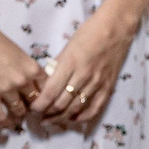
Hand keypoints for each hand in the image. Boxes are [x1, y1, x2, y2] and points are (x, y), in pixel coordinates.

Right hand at [0, 17, 45, 130]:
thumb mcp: (20, 54)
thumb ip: (28, 69)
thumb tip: (31, 83)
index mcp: (33, 69)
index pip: (46, 90)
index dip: (44, 97)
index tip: (41, 100)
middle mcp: (22, 81)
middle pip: (34, 102)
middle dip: (32, 106)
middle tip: (29, 109)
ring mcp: (6, 90)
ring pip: (18, 110)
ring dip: (19, 114)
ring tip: (17, 116)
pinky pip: (0, 115)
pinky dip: (4, 123)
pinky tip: (6, 125)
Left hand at [28, 0, 146, 130]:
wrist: (116, 28)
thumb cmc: (89, 32)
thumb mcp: (67, 46)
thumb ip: (57, 65)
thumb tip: (46, 82)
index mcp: (70, 63)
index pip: (51, 91)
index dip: (40, 104)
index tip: (32, 108)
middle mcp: (83, 76)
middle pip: (62, 103)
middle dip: (48, 113)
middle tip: (38, 115)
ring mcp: (97, 83)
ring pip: (76, 108)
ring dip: (62, 118)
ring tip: (51, 121)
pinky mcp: (108, 87)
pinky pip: (95, 108)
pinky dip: (83, 117)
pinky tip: (73, 119)